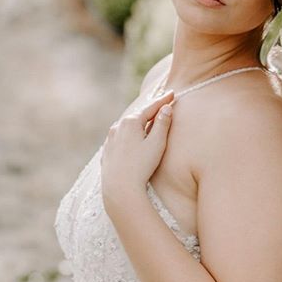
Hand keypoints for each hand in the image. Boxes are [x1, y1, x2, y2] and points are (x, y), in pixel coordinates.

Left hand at [101, 90, 174, 209]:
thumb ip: (162, 124)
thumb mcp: (156, 144)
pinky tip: (133, 136)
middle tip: (162, 103)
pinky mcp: (108, 150)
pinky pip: (122, 137)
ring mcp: (111, 138)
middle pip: (139, 116)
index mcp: (131, 122)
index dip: (163, 100)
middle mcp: (118, 126)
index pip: (151, 108)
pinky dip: (130, 133)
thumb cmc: (141, 166)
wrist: (119, 187)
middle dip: (151, 110)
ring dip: (139, 122)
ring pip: (128, 126)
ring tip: (148, 118)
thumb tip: (166, 108)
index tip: (173, 93)